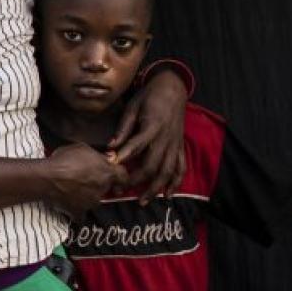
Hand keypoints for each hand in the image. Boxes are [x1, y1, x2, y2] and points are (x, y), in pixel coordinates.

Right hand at [43, 143, 127, 216]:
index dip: (121, 177)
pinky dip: (78, 212)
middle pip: (107, 188)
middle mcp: (102, 189)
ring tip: (74, 190)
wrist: (47, 178)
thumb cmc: (65, 159)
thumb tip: (105, 159)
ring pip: (94, 200)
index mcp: (107, 172)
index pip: (124, 176)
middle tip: (87, 179)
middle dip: (100, 184)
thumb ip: (97, 155)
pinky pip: (81, 215)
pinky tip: (71, 206)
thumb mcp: (82, 148)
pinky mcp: (79, 212)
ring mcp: (92, 202)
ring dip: (88, 196)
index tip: (118, 179)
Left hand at [110, 69, 187, 202]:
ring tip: (143, 201)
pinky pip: (181, 167)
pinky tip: (167, 195)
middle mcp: (166, 138)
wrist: (173, 89)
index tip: (111, 168)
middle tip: (121, 190)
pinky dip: (176, 182)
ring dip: (156, 188)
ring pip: (168, 171)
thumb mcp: (132, 107)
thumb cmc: (149, 97)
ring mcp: (175, 144)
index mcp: (152, 127)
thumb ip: (123, 129)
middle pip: (153, 165)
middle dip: (137, 180)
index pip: (137, 146)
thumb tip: (110, 147)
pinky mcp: (180, 146)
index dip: (124, 158)